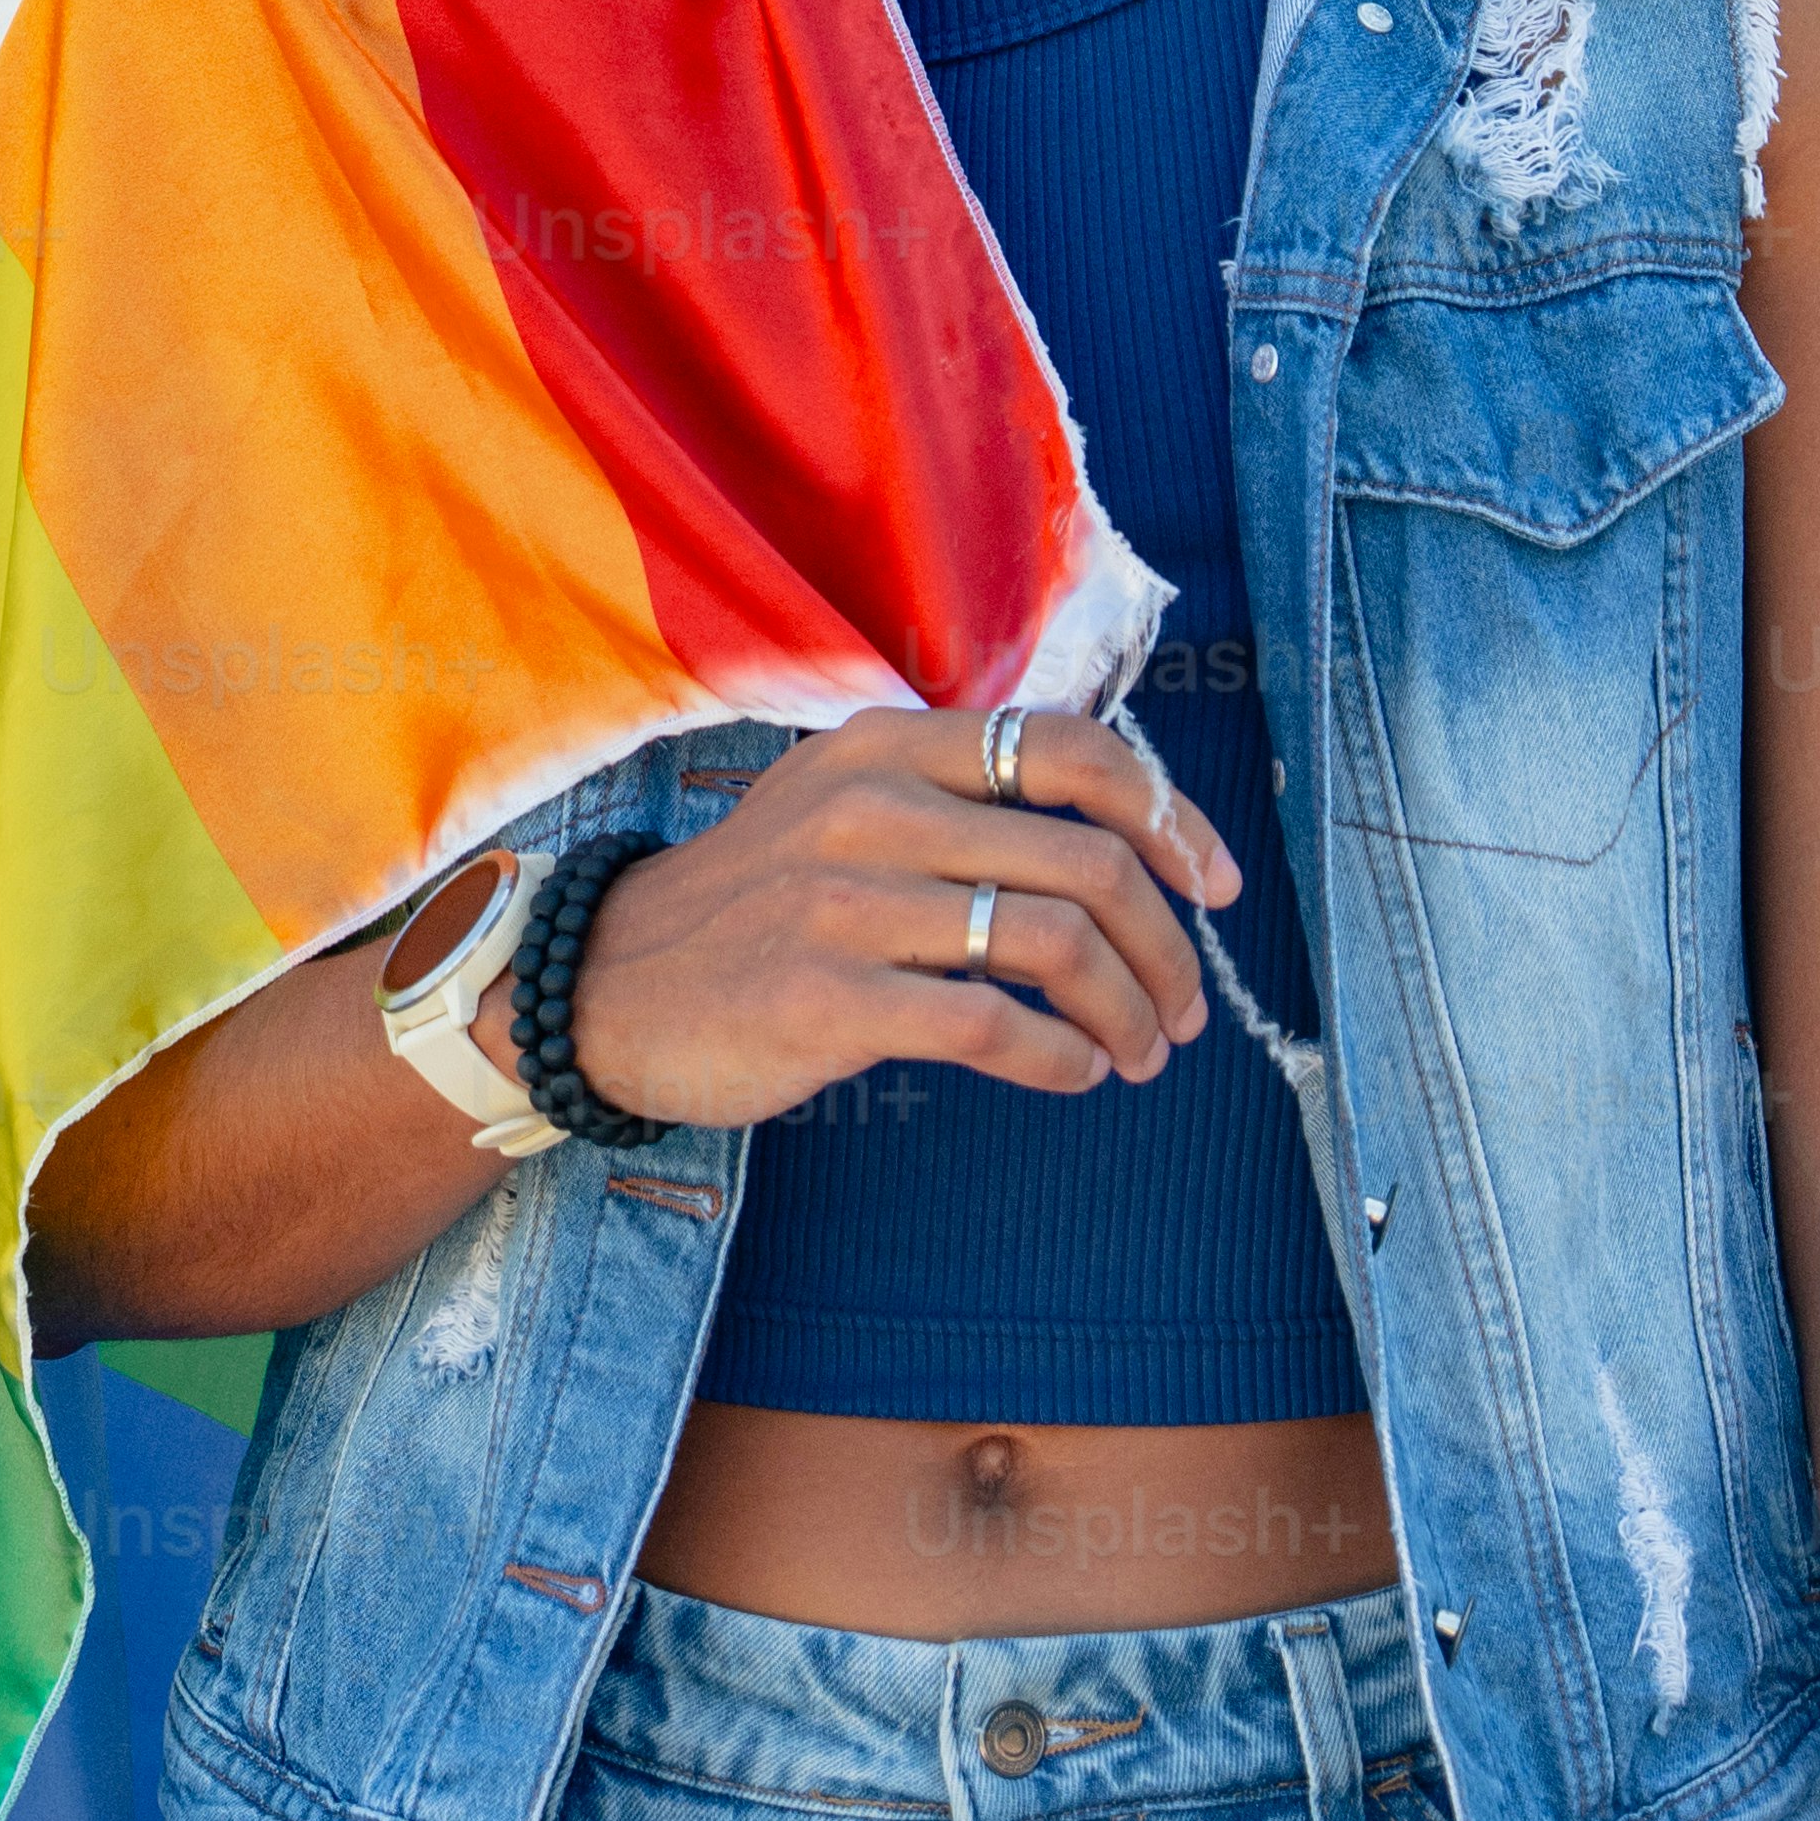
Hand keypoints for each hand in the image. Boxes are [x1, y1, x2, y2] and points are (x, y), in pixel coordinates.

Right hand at [561, 706, 1238, 1132]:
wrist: (605, 982)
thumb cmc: (756, 903)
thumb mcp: (844, 802)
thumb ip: (960, 799)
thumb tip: (1118, 835)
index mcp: (892, 745)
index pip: (1077, 754)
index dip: (1171, 818)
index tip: (1214, 886)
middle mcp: (874, 806)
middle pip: (1088, 865)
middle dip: (1167, 949)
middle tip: (1186, 1008)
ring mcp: (847, 902)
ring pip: (1054, 946)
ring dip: (1128, 1011)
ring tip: (1141, 1052)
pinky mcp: (825, 998)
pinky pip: (990, 1026)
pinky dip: (1059, 1059)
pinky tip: (1072, 1075)